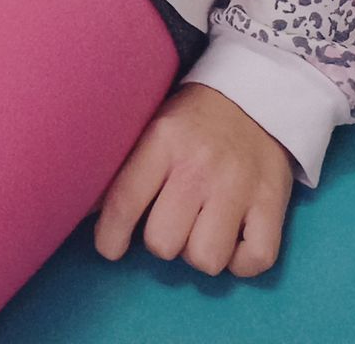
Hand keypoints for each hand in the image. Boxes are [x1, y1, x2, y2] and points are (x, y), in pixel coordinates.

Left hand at [93, 84, 292, 278]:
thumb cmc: (195, 119)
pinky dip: (242, 262)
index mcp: (164, 139)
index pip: (125, 199)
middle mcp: (200, 165)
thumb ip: (123, 165)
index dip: (110, 234)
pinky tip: (234, 240)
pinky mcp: (272, 203)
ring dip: (200, 252)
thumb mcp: (153, 125)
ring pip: (206, 259)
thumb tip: (81, 206)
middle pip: (164, 242)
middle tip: (171, 221)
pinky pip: (254, 261)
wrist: (257, 93)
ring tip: (202, 228)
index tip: (109, 248)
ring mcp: (239, 186)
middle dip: (162, 241)